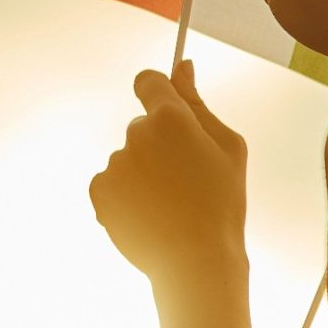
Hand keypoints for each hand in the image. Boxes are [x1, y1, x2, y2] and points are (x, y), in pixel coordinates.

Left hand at [89, 63, 247, 284]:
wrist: (196, 260)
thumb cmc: (222, 202)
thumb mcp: (227, 147)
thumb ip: (198, 102)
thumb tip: (182, 66)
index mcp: (170, 118)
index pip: (149, 81)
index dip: (157, 90)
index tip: (165, 106)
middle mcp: (136, 134)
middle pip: (142, 126)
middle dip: (160, 144)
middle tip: (186, 179)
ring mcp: (114, 163)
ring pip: (129, 158)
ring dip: (144, 172)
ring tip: (171, 204)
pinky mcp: (99, 190)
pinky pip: (112, 182)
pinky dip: (127, 194)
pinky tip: (150, 214)